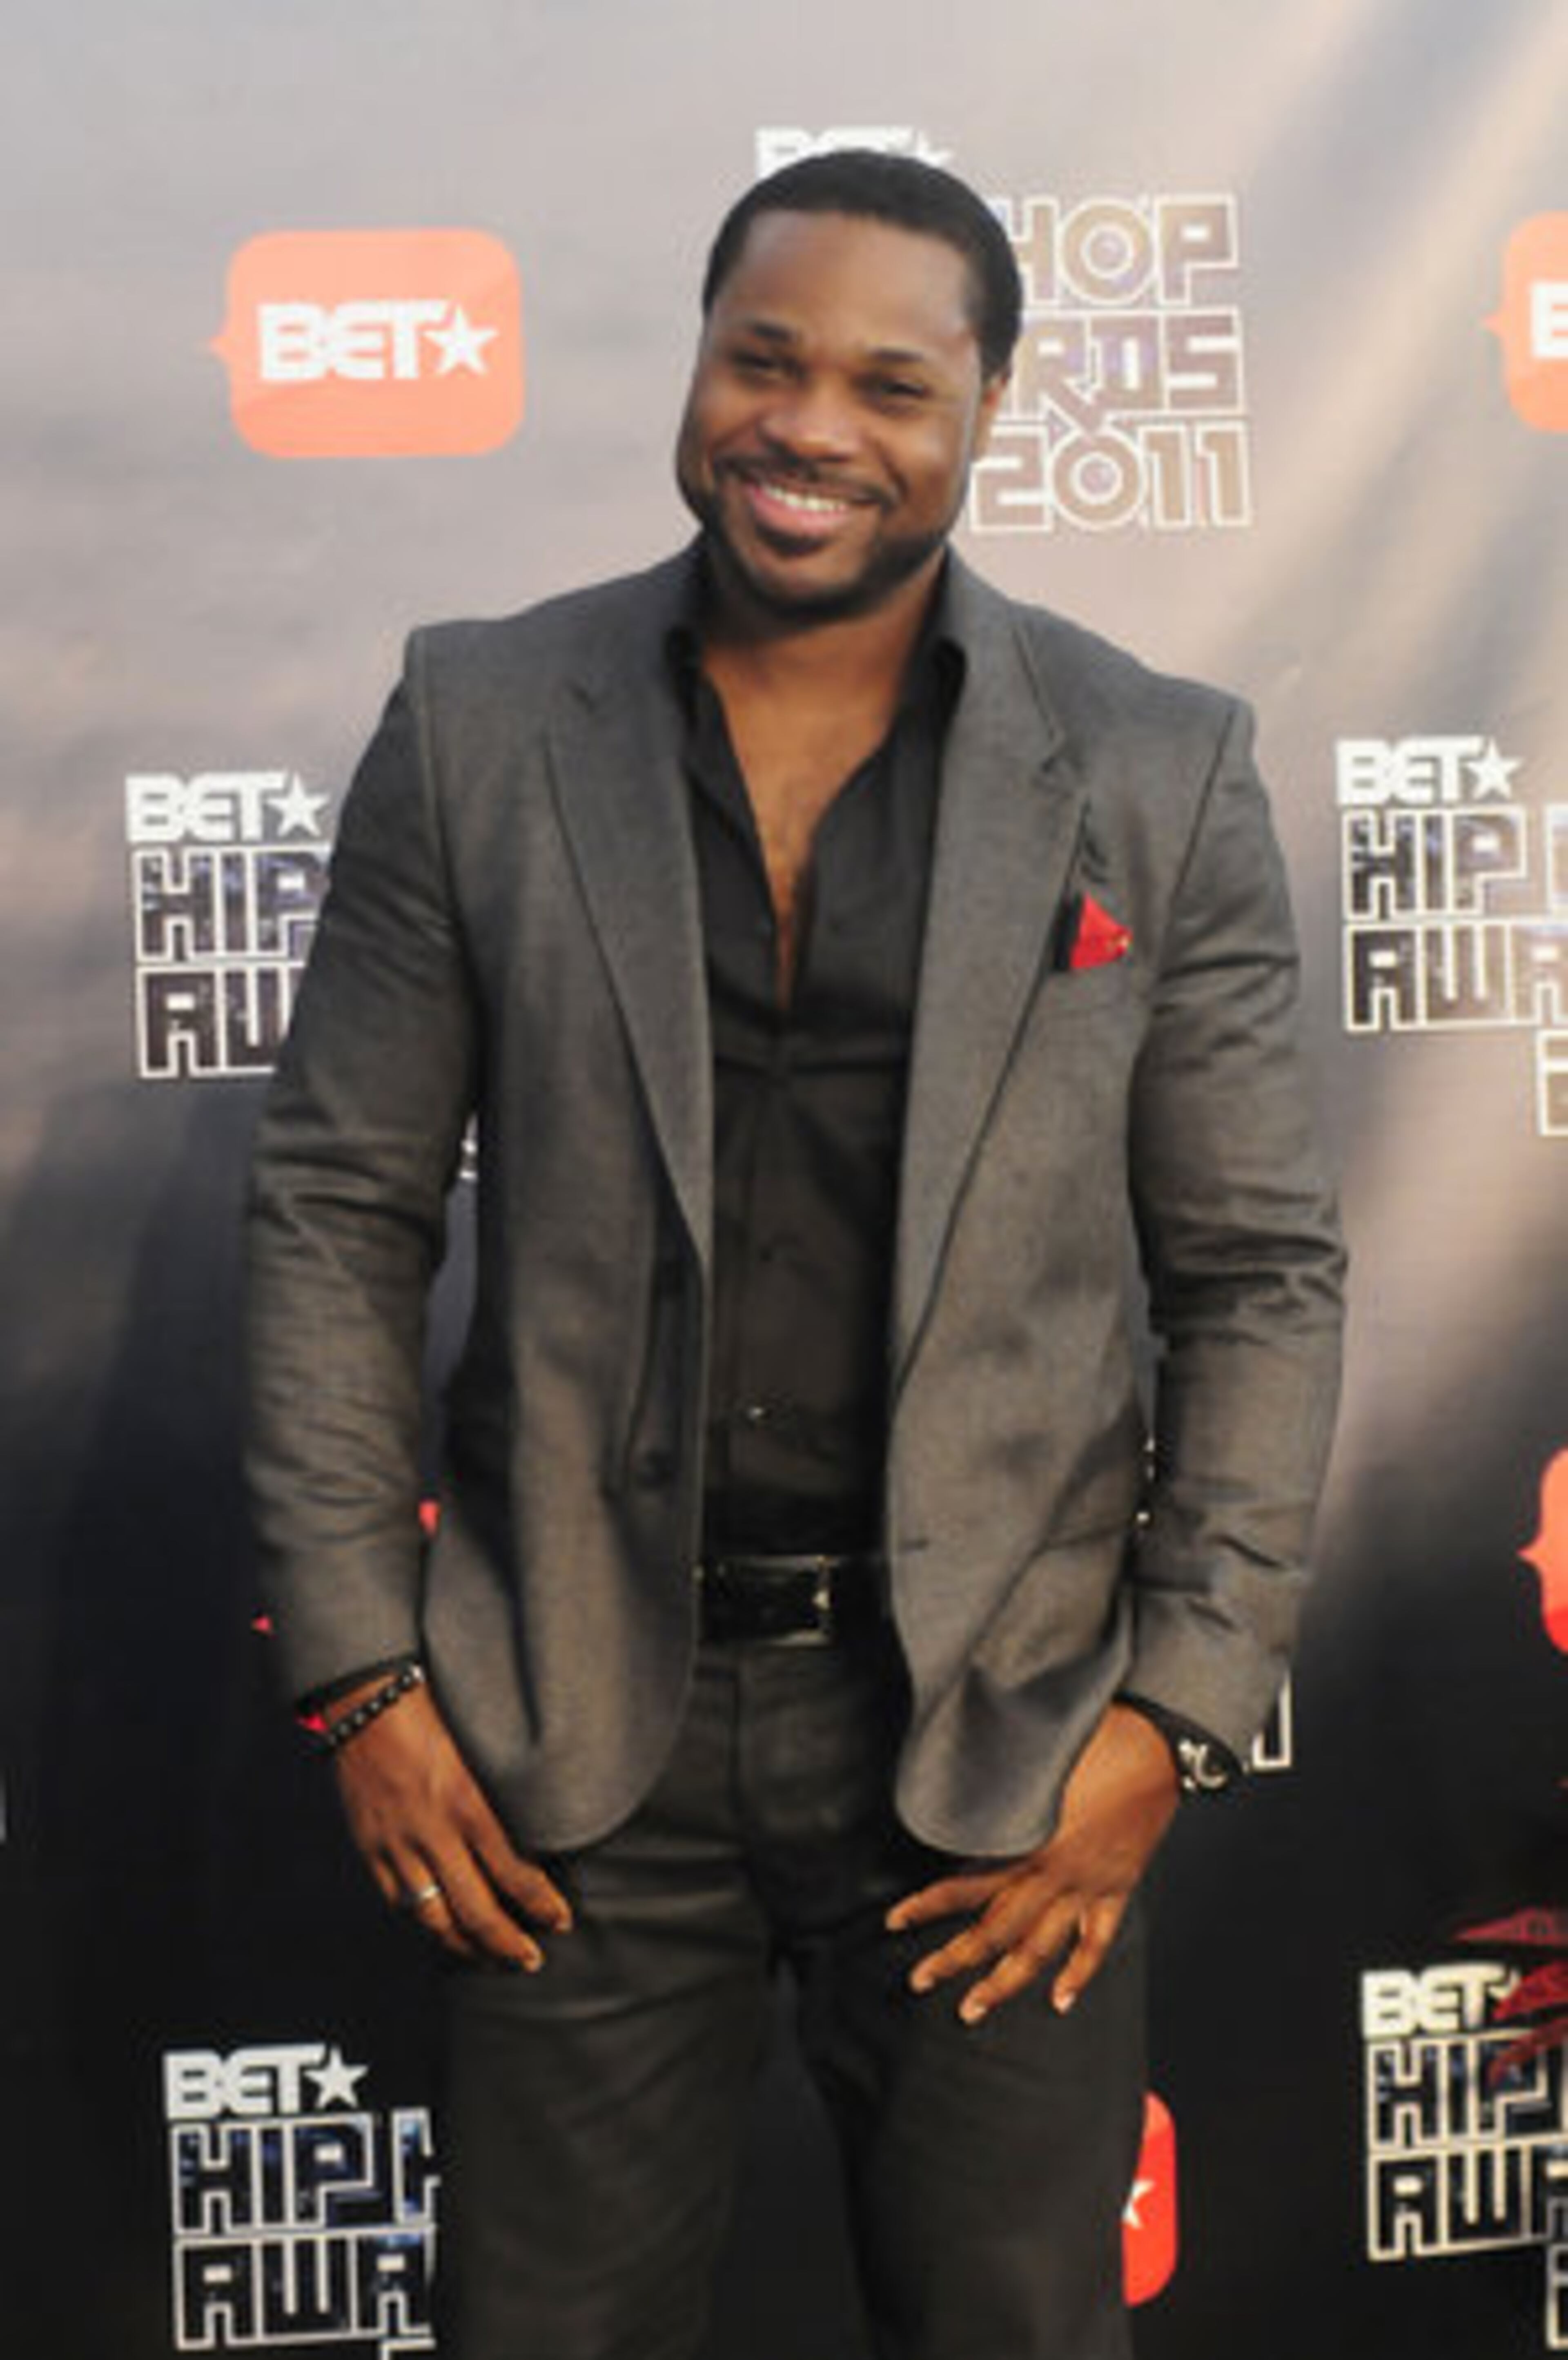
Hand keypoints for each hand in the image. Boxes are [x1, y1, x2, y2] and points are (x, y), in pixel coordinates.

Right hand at [323, 1676, 572, 1968]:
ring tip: (489, 1960)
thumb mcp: (478, 1752)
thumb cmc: (432, 1716)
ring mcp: (397, 1845)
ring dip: (466, 1947)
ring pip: (434, 1918)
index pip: (513, 1872)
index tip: (561, 1921)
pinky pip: (398, 1901)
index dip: (541, 1904)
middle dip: (507, 1943)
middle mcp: (433, 1831)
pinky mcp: (370, 1848)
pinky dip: (423, 1923)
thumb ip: (499, 1798)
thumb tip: (531, 1838)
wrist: (367, 1702)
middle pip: (475, 1909)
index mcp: (468, 1802)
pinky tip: (441, 1931)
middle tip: (530, 1960)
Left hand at [885, 1703, 1178, 2023]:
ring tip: (974, 2007)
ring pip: (1040, 1949)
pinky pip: (1096, 1942)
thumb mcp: (1036, 1754)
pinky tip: (1061, 2000)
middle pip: (996, 1929)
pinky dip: (1080, 1974)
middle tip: (921, 1980)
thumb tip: (956, 1779)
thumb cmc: (1099, 1737)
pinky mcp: (1118, 1888)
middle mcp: (1057, 1873)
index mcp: (1032, 1842)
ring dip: (1005, 1983)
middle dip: (955, 1960)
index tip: (896, 1921)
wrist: (1161, 1748)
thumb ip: (997, 1779)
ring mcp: (1089, 1886)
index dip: (929, 1905)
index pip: (967, 1885)